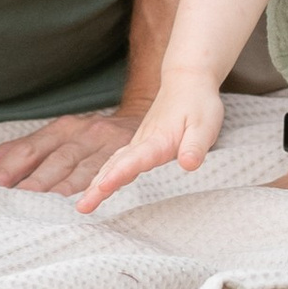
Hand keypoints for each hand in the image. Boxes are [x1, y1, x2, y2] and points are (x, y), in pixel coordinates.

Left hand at [0, 110, 141, 195]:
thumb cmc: (90, 137)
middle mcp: (81, 133)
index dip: (5, 167)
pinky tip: (82, 207)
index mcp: (60, 129)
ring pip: (77, 170)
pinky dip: (93, 190)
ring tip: (36, 210)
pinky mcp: (125, 157)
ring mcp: (105, 145)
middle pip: (50, 160)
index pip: (27, 149)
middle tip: (6, 203)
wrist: (143, 119)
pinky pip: (107, 176)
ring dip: (56, 191)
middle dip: (28, 183)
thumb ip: (17, 152)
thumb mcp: (55, 136)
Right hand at [76, 80, 226, 212]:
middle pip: (115, 166)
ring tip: (83, 205)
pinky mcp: (139, 144)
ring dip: (96, 184)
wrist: (186, 81)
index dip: (119, 174)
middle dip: (97, 187)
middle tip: (82, 207)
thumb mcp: (205, 124)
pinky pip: (116, 162)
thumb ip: (196, 146)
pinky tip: (97, 188)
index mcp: (157, 140)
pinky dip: (102, 175)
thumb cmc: (197, 103)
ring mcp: (138, 142)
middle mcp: (142, 142)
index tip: (103, 187)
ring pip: (112, 164)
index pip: (135, 160)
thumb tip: (189, 165)